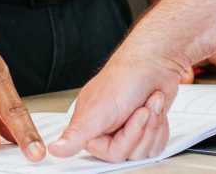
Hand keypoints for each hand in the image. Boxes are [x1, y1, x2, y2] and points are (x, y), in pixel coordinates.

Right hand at [49, 43, 187, 162]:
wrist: (156, 62)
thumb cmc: (126, 77)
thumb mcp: (97, 110)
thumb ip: (76, 135)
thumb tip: (54, 149)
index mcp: (91, 126)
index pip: (111, 154)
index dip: (127, 137)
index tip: (127, 118)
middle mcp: (109, 130)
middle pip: (131, 153)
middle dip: (142, 129)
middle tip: (140, 109)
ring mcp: (130, 129)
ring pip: (146, 150)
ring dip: (153, 124)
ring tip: (148, 103)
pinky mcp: (147, 127)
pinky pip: (158, 143)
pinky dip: (161, 125)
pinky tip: (155, 107)